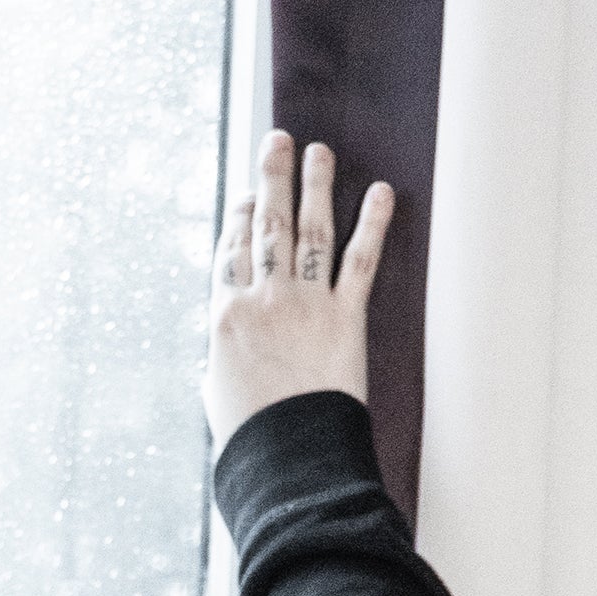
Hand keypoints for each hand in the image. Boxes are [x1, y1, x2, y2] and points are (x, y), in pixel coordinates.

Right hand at [205, 130, 393, 447]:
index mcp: (225, 313)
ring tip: (319, 150)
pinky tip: (380, 192)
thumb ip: (222, 352)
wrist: (288, 455)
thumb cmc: (248, 434)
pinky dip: (372, 224)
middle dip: (273, 178)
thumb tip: (223, 342)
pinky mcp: (346, 318)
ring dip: (316, 185)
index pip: (233, 248)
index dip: (243, 214)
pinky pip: (361, 261)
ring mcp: (306, 304)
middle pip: (268, 226)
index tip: (251, 192)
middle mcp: (264, 298)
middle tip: (278, 140)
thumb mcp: (216, 388)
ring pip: (310, 232)